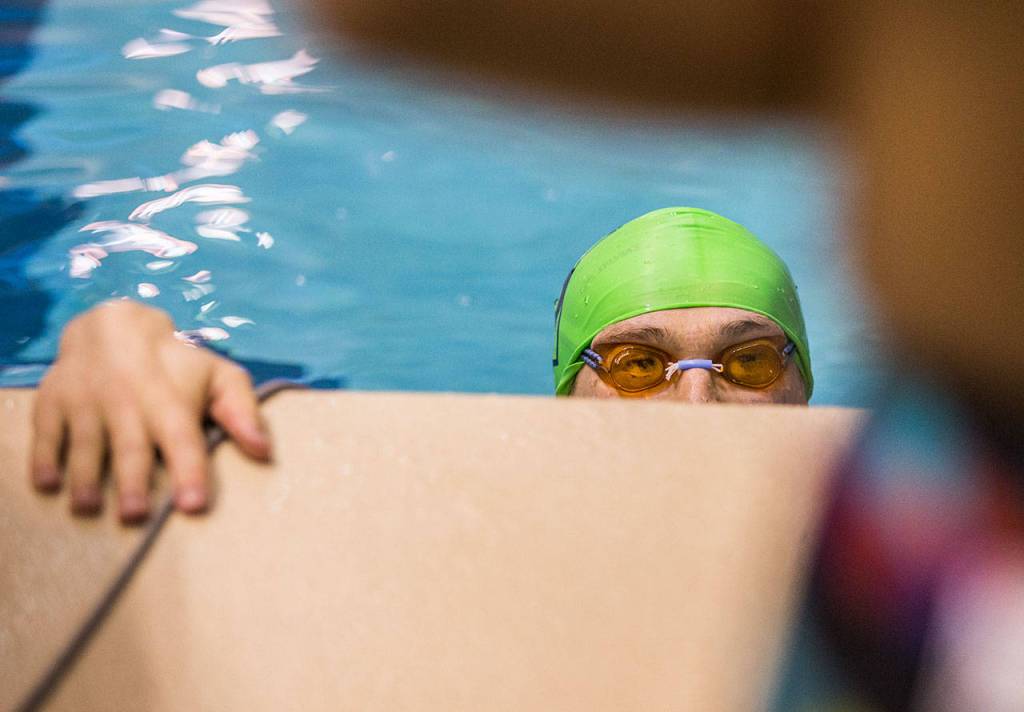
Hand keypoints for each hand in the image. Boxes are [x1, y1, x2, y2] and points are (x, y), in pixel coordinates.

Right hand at [30, 300, 270, 521]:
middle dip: (132, 481)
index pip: (183, 440)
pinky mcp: (53, 404)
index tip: (193, 505)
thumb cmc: (175, 364)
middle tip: (135, 515)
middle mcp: (128, 403)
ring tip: (87, 508)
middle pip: (132, 447)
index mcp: (170, 403)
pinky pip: (45, 433)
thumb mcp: (218, 376)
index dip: (190, 472)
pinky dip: (44, 458)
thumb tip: (265, 451)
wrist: (112, 325)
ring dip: (86, 477)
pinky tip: (47, 484)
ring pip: (87, 444)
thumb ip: (241, 411)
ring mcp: (87, 403)